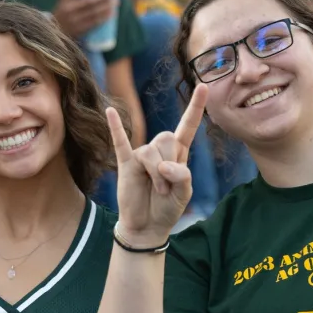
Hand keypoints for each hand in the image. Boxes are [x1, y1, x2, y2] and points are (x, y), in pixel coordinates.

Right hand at [52, 0, 117, 39]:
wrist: (55, 31)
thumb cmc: (65, 12)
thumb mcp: (66, 0)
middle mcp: (68, 8)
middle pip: (90, 1)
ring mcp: (73, 20)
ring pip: (94, 12)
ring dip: (107, 7)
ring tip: (116, 2)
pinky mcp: (79, 30)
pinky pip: (95, 22)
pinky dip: (105, 17)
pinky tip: (112, 13)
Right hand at [107, 84, 207, 244]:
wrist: (147, 226)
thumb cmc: (167, 208)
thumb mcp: (184, 194)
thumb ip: (181, 175)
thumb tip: (163, 165)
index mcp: (178, 154)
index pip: (187, 126)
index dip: (195, 108)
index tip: (203, 86)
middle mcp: (159, 150)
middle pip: (166, 138)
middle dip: (169, 164)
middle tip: (166, 187)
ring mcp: (141, 156)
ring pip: (150, 151)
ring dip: (156, 174)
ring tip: (157, 190)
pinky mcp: (126, 164)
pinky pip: (120, 142)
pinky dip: (115, 127)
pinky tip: (110, 111)